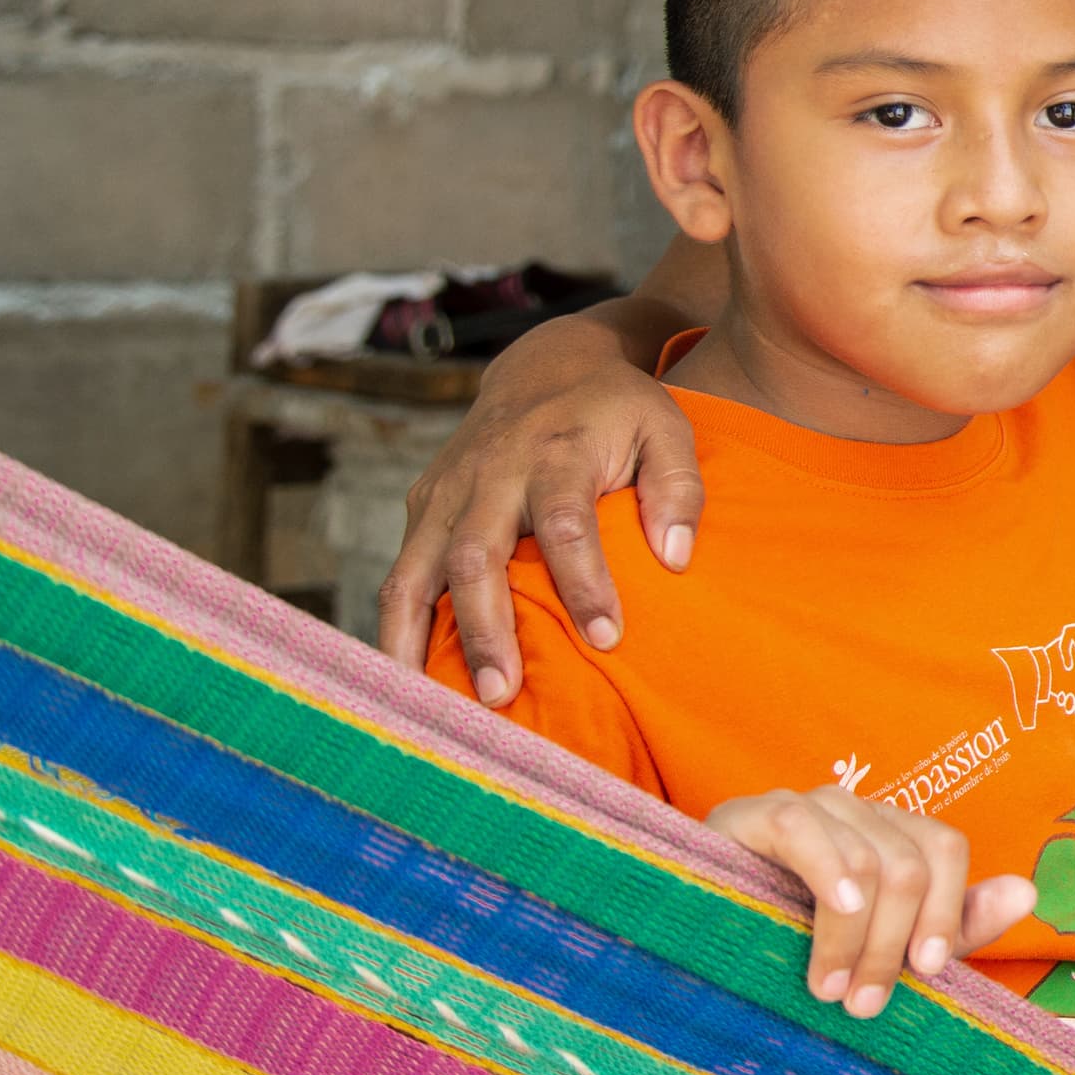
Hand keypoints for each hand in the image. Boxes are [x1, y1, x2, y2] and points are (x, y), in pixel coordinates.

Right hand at [380, 312, 703, 695]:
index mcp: (555, 452)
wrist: (548, 365)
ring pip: (415, 572)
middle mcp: (489, 473)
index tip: (607, 638)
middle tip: (503, 695)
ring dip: (417, 642)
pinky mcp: (420, 508)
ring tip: (430, 710)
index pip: (564, 522)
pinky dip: (395, 629)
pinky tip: (405, 680)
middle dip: (486, 629)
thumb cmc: (617, 410)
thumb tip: (676, 557)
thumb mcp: (666, 428)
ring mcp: (444, 492)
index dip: (583, 582)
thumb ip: (678, 488)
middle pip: (475, 557)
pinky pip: (399, 576)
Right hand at [705, 789, 1037, 1019]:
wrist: (697, 933)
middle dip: (891, 944)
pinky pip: (802, 830)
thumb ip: (956, 924)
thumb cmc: (798, 946)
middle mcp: (856, 811)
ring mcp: (806, 807)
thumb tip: (1029, 893)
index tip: (930, 972)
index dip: (947, 910)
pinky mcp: (750, 814)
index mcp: (892, 834)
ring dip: (852, 936)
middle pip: (907, 864)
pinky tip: (829, 916)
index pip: (944, 849)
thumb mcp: (884, 945)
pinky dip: (826, 873)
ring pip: (863, 860)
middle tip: (864, 1005)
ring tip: (828, 990)